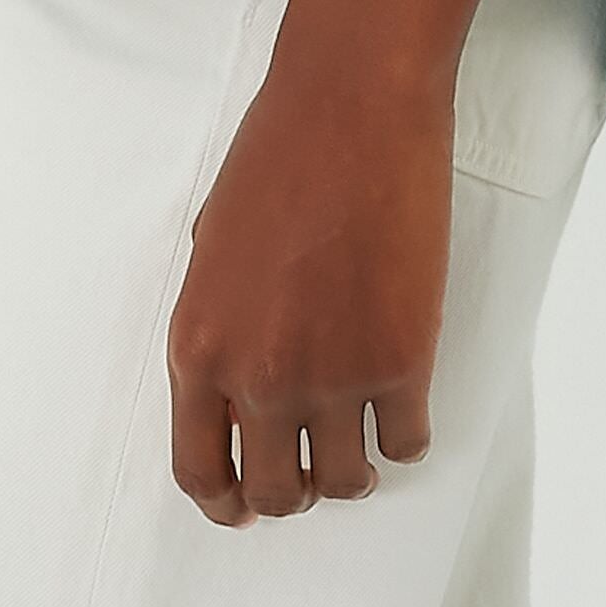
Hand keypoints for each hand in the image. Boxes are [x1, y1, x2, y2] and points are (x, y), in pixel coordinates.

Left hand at [165, 56, 452, 525]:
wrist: (351, 102)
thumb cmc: (279, 150)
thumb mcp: (213, 243)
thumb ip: (220, 321)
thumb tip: (238, 376)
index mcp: (199, 345)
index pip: (199, 469)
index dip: (225, 501)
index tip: (244, 504)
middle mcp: (258, 376)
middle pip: (277, 492)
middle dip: (296, 487)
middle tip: (314, 463)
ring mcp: (332, 375)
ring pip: (346, 481)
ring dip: (353, 467)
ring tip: (362, 431)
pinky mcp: (401, 360)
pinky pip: (407, 443)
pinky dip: (405, 433)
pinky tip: (404, 400)